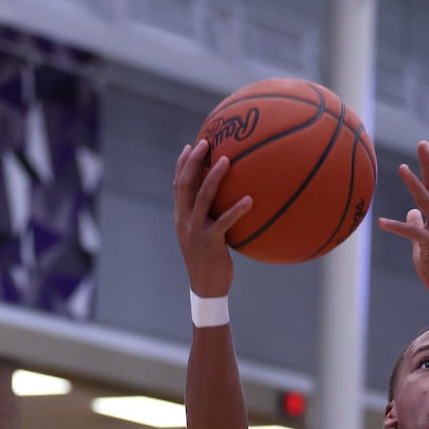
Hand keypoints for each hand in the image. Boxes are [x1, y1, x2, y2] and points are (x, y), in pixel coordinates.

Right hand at [173, 139, 252, 298]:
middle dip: (193, 162)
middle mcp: (184, 220)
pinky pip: (224, 223)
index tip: (191, 145)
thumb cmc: (211, 259)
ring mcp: (195, 231)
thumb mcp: (206, 234)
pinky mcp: (209, 243)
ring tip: (227, 160)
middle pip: (185, 184)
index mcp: (181, 216)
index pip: (178, 184)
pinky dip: (236, 210)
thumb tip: (229, 196)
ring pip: (202, 198)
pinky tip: (250, 200)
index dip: (183, 164)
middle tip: (205, 143)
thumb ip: (210, 215)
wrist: (206, 286)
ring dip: (214, 177)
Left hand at [376, 141, 428, 296]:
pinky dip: (396, 226)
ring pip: (426, 202)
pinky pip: (412, 232)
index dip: (428, 166)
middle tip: (422, 144)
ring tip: (402, 169)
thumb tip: (411, 211)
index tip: (423, 146)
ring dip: (414, 185)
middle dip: (428, 164)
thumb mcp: (424, 240)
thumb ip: (418, 223)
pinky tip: (381, 222)